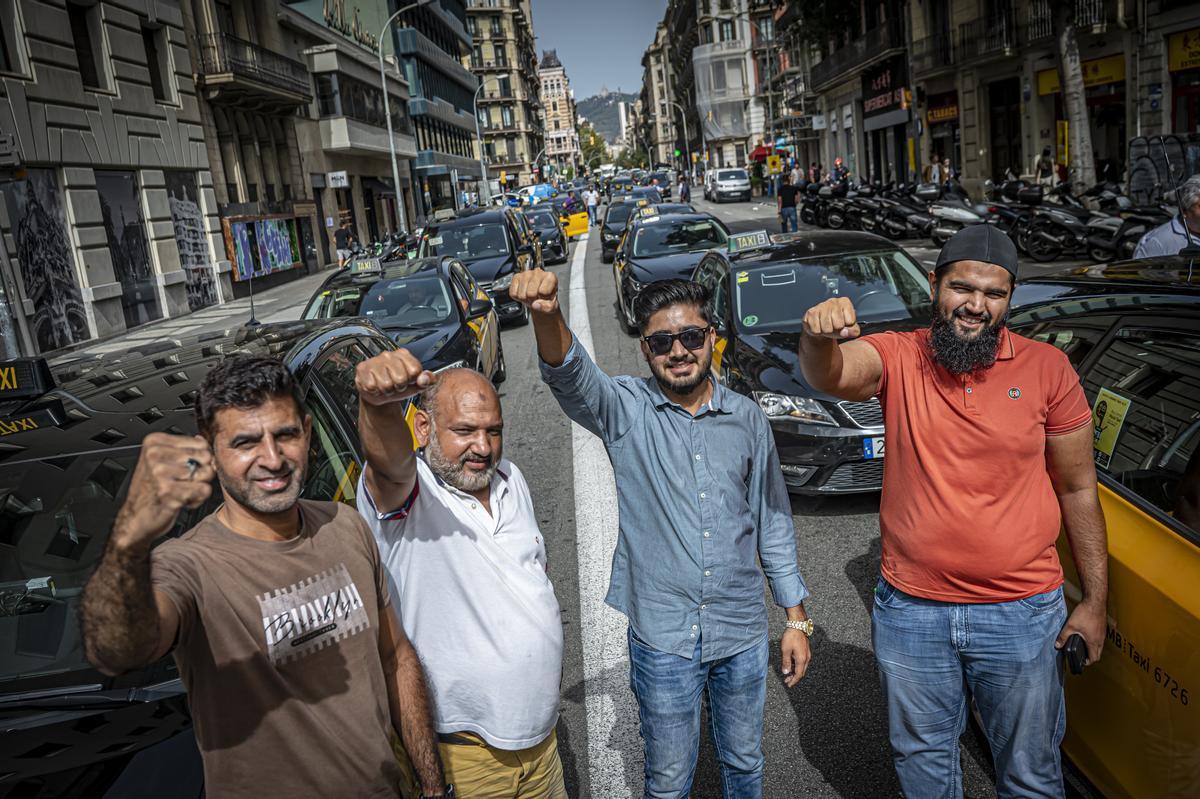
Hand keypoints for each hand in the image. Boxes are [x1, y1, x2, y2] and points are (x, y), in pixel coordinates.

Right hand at [112, 433, 214, 551]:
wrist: (135, 518)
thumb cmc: (151, 491)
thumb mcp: (162, 462)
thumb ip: (183, 449)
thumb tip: (202, 440)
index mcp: (154, 442)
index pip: (200, 443)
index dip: (201, 459)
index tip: (186, 469)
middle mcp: (155, 454)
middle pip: (206, 457)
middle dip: (202, 473)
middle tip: (184, 483)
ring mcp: (161, 472)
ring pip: (207, 474)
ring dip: (198, 487)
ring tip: (181, 491)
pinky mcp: (168, 490)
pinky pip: (204, 490)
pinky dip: (197, 499)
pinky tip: (181, 500)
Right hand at [356, 349, 435, 405]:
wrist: (379, 393)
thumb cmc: (397, 386)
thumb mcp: (416, 385)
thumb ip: (427, 380)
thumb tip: (425, 378)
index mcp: (404, 355)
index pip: (414, 371)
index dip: (412, 380)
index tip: (407, 380)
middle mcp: (389, 355)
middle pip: (400, 379)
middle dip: (398, 387)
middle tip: (394, 385)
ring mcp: (375, 360)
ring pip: (386, 384)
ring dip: (386, 390)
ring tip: (385, 386)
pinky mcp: (362, 368)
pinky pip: (372, 386)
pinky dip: (375, 391)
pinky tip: (375, 385)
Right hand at [509, 268, 558, 314]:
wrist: (540, 298)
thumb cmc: (547, 299)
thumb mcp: (552, 306)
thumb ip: (548, 307)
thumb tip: (535, 305)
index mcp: (550, 277)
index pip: (543, 291)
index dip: (543, 298)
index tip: (544, 297)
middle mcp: (538, 272)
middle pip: (531, 293)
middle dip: (533, 299)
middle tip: (536, 298)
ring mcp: (526, 273)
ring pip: (521, 294)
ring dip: (525, 299)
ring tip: (531, 296)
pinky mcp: (516, 277)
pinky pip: (513, 293)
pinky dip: (518, 297)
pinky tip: (524, 293)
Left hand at [780, 628, 810, 687]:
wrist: (798, 625)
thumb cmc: (791, 637)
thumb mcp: (785, 650)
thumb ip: (786, 662)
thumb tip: (786, 673)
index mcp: (802, 659)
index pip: (798, 674)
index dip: (793, 681)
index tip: (788, 685)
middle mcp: (806, 658)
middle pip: (801, 672)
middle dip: (794, 677)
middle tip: (786, 681)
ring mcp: (807, 654)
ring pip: (802, 667)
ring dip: (795, 671)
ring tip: (787, 673)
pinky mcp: (806, 650)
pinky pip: (802, 661)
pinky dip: (796, 665)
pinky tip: (790, 664)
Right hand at [802, 297, 859, 339]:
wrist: (820, 326)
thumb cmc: (836, 324)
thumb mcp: (849, 328)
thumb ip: (853, 331)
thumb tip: (845, 332)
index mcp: (845, 302)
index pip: (850, 321)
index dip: (847, 326)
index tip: (844, 323)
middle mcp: (833, 301)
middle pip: (838, 325)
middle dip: (836, 329)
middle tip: (833, 325)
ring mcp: (821, 306)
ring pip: (827, 328)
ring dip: (826, 331)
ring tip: (826, 326)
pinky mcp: (811, 313)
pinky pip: (816, 330)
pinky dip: (817, 332)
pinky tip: (818, 325)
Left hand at [1056, 599, 1105, 664]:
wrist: (1095, 602)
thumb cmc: (1085, 614)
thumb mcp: (1070, 626)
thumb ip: (1063, 637)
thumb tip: (1057, 645)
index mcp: (1093, 642)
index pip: (1094, 658)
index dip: (1088, 662)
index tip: (1081, 661)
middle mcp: (1100, 639)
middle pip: (1098, 653)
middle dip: (1091, 656)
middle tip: (1082, 655)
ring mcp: (1103, 633)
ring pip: (1100, 646)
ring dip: (1093, 648)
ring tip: (1083, 646)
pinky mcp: (1103, 627)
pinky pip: (1100, 638)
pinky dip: (1095, 640)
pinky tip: (1087, 635)